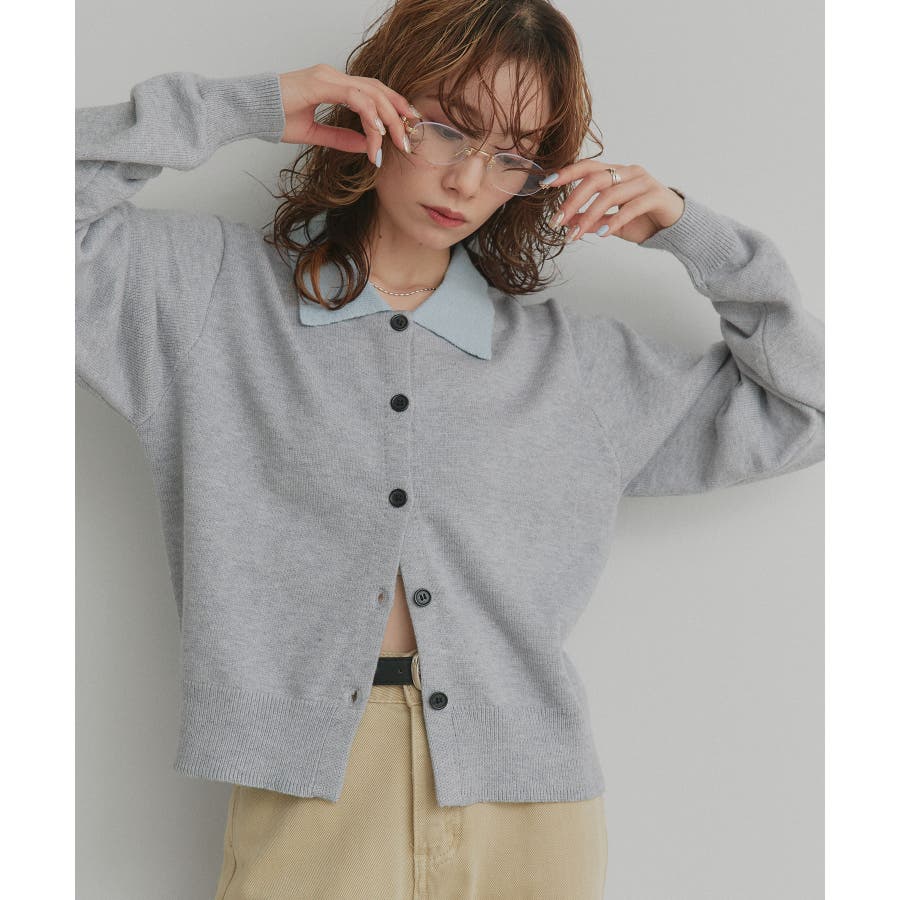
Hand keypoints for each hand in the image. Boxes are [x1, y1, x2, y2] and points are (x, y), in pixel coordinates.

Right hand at [277, 64, 417, 166]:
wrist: (248, 111)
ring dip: (388, 119)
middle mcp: (333, 77)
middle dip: (399, 115)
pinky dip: (370, 114)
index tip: (405, 132)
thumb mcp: (314, 134)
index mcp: (333, 84)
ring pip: (371, 94)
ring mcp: (327, 77)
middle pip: (378, 91)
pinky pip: (355, 97)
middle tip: (410, 140)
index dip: (392, 110)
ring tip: (397, 142)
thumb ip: (340, 138)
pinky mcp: (320, 84)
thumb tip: (365, 146)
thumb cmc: (274, 118)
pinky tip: (378, 132)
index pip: (372, 93)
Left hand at [541, 162, 685, 243]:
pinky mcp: (656, 195)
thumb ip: (591, 221)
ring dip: (589, 215)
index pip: (588, 167)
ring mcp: (643, 182)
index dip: (566, 173)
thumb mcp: (611, 223)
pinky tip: (603, 234)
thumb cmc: (643, 220)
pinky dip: (615, 220)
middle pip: (595, 179)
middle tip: (556, 220)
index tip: (546, 183)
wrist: (675, 226)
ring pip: (610, 194)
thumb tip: (566, 224)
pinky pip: (631, 206)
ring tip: (575, 234)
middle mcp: (629, 172)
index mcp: (617, 173)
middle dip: (572, 200)